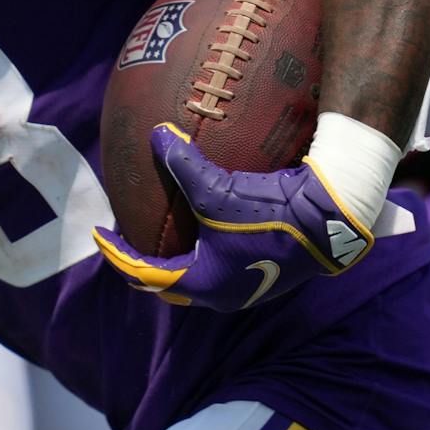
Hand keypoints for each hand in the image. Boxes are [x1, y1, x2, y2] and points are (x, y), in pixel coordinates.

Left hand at [91, 123, 374, 311]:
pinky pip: (220, 268)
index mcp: (203, 284)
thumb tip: (156, 134)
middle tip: (129, 239)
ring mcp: (246, 289)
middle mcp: (221, 295)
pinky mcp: (265, 275)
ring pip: (196, 281)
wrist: (329, 221)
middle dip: (144, 266)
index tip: (100, 234)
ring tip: (165, 234)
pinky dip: (203, 253)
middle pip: (169, 286)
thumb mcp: (218, 190)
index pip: (144, 274)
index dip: (117, 253)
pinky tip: (208, 227)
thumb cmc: (270, 212)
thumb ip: (183, 164)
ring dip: (176, 261)